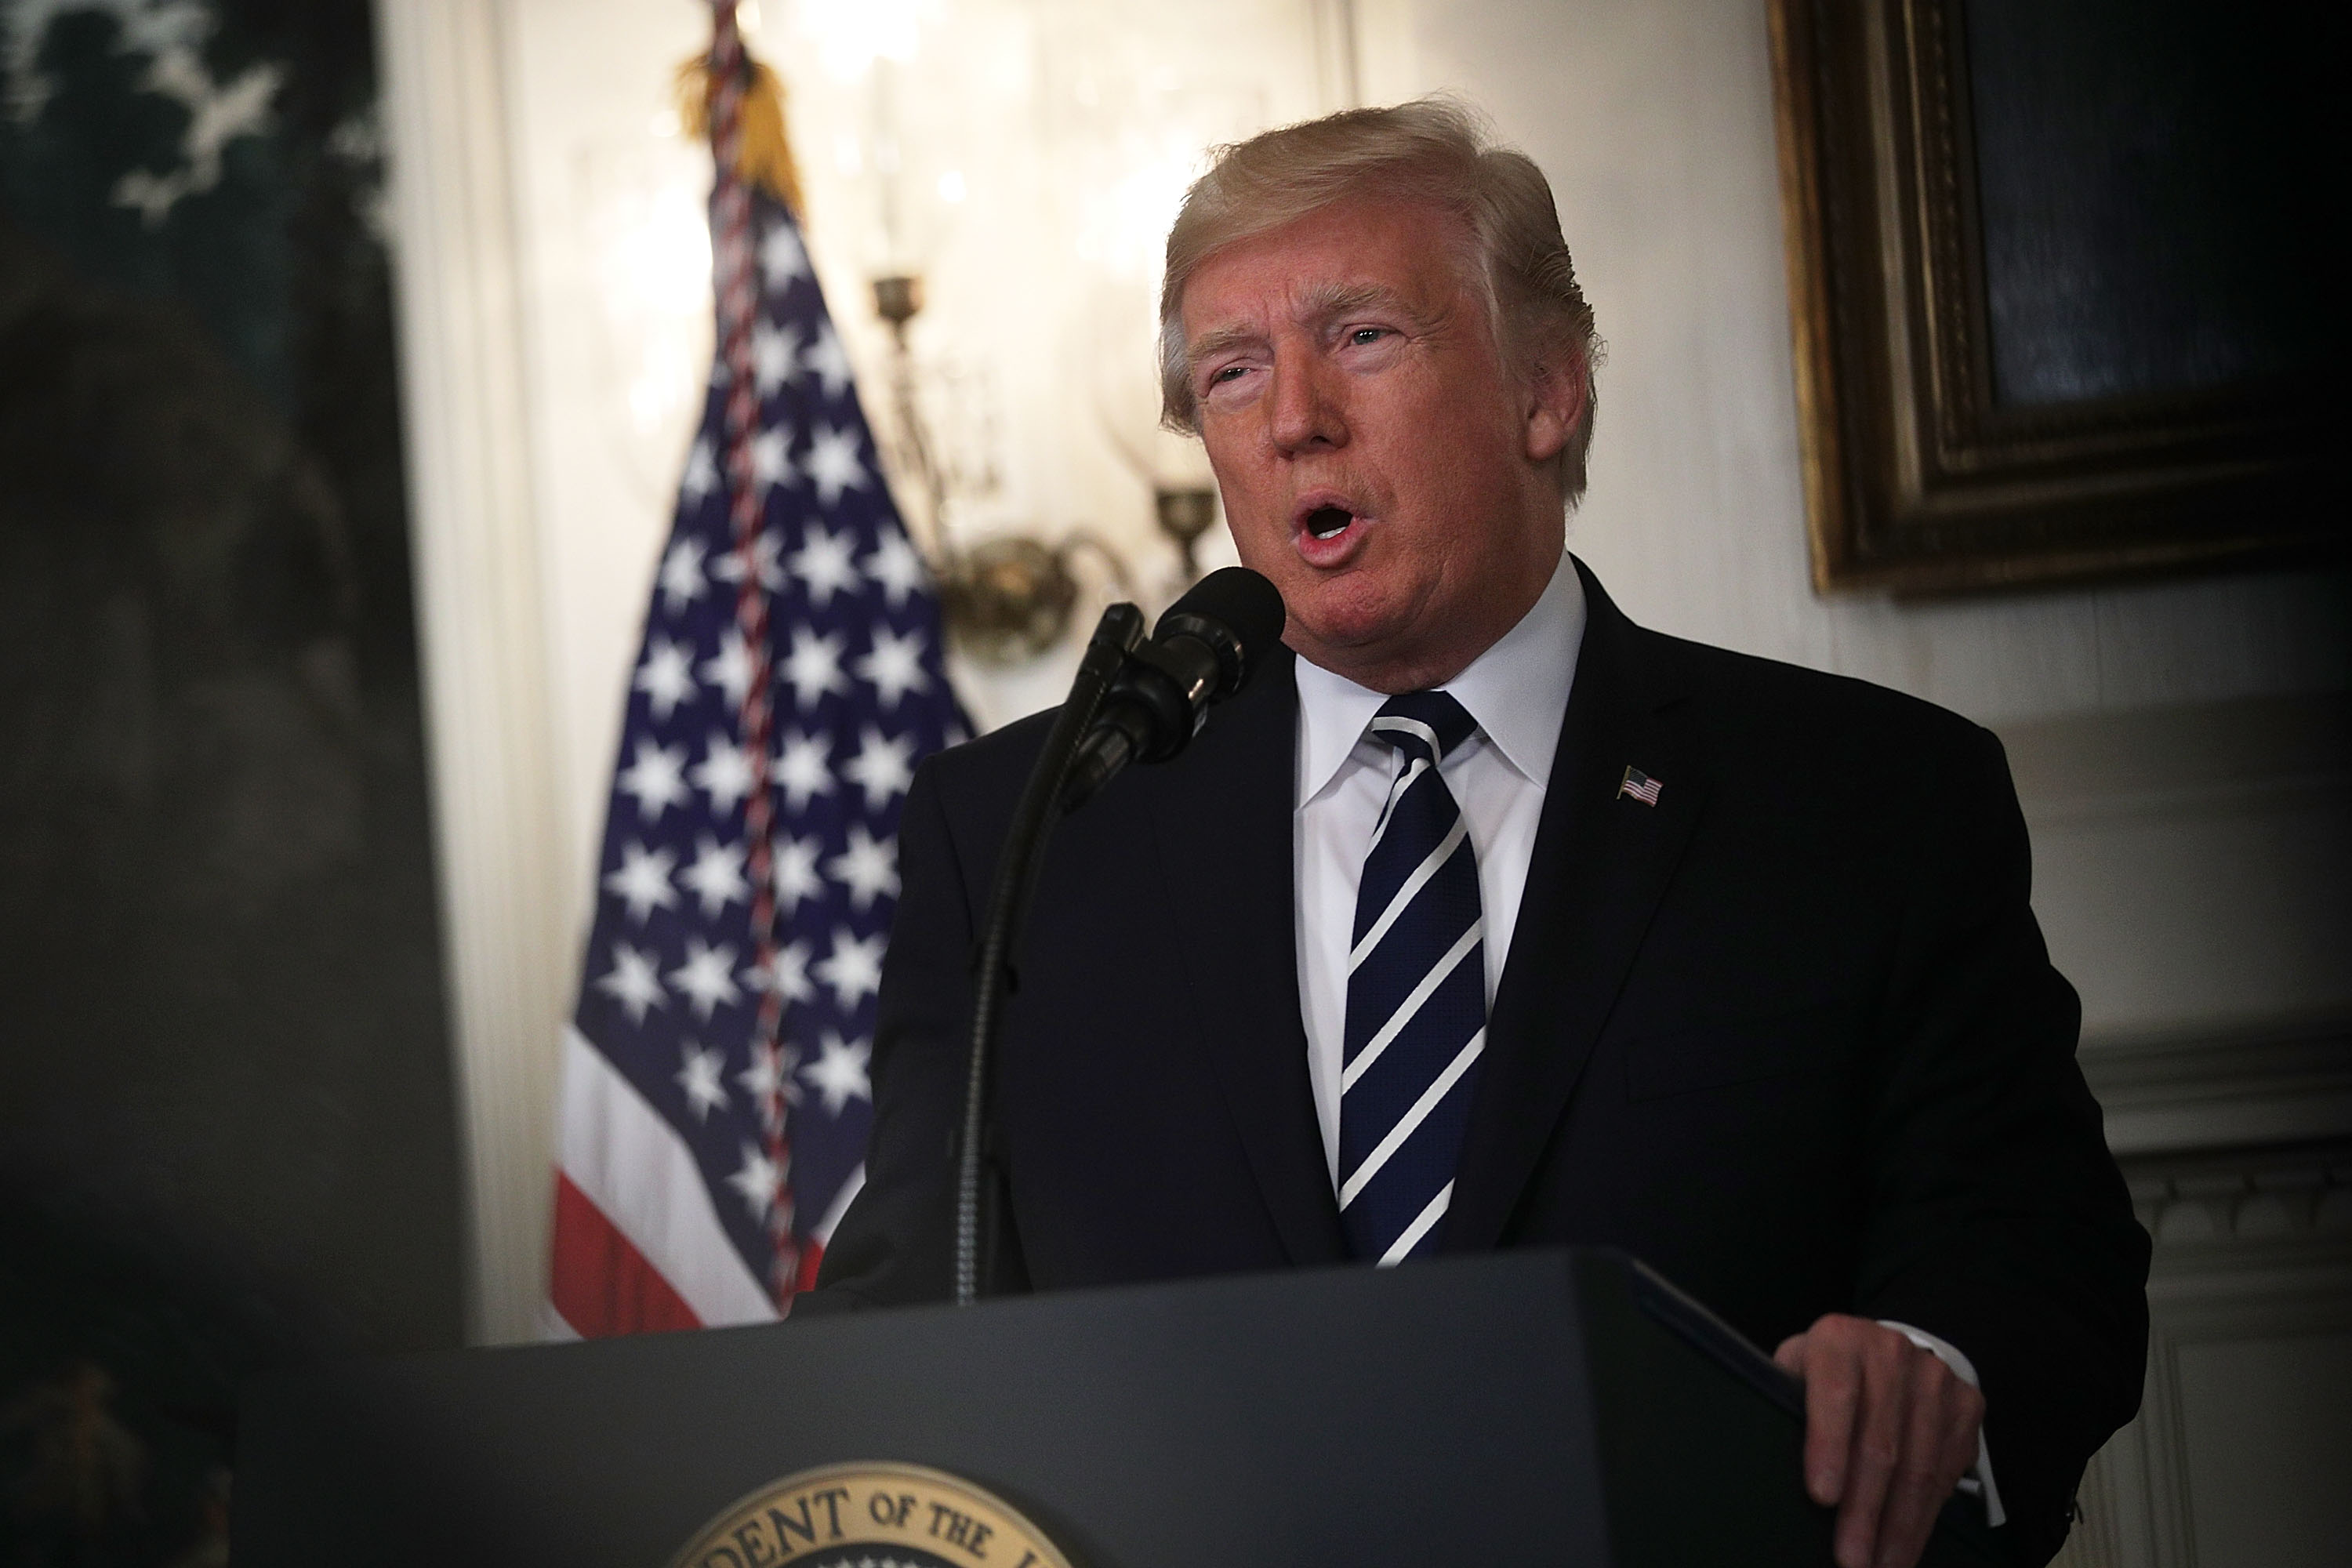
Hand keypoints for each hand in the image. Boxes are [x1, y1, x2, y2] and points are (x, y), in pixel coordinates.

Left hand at [1773, 1314, 1984, 1567]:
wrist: (1885, 1350)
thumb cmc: (1825, 1375)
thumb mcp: (1795, 1374)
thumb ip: (1784, 1404)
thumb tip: (1766, 1461)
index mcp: (1839, 1339)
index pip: (1835, 1394)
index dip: (1829, 1446)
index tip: (1822, 1497)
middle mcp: (1891, 1351)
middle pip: (1880, 1443)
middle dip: (1864, 1511)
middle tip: (1851, 1558)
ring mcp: (1935, 1378)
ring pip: (1919, 1466)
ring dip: (1899, 1527)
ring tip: (1880, 1565)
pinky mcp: (1966, 1405)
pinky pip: (1947, 1473)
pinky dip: (1926, 1517)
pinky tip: (1906, 1545)